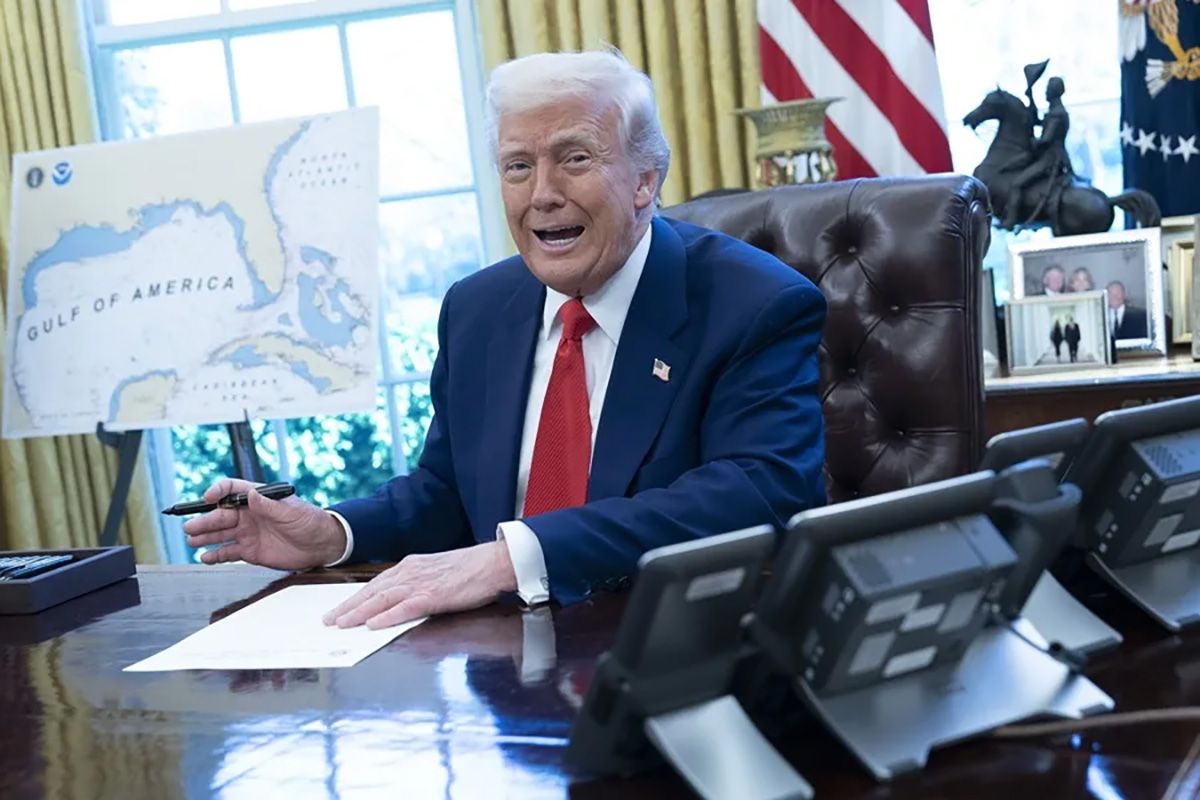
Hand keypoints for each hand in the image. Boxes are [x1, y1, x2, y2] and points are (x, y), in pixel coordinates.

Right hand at [182, 477, 345, 569]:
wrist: (322, 545)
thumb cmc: (310, 522)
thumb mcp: (291, 511)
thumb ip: (269, 505)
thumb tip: (250, 494)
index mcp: (258, 499)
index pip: (232, 490)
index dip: (218, 492)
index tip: (208, 498)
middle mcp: (249, 515)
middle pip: (221, 514)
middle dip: (205, 520)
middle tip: (190, 527)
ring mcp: (248, 533)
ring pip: (221, 533)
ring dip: (205, 536)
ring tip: (192, 540)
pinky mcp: (251, 551)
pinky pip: (228, 552)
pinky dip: (215, 555)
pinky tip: (205, 557)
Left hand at [322, 541, 517, 629]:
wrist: (495, 562)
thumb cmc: (471, 569)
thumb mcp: (437, 573)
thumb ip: (418, 586)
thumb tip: (403, 602)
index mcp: (411, 566)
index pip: (376, 584)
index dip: (355, 598)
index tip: (339, 609)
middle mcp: (411, 573)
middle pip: (372, 591)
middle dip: (348, 607)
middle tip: (328, 620)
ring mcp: (421, 584)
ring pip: (382, 599)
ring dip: (358, 612)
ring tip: (341, 624)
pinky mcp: (434, 596)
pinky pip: (406, 607)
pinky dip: (387, 616)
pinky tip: (373, 624)